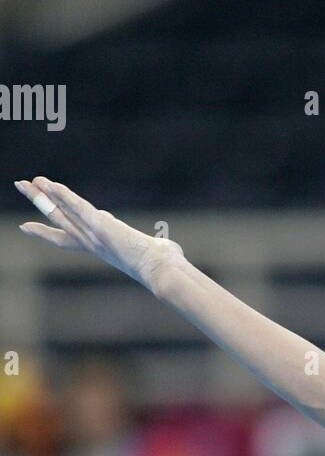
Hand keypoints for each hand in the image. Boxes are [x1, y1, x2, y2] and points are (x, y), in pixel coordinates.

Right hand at [14, 177, 184, 293]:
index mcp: (100, 249)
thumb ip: (157, 248)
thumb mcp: (155, 254)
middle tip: (21, 187)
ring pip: (61, 212)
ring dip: (42, 195)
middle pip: (57, 221)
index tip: (26, 227)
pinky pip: (75, 206)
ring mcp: (93, 236)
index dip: (46, 233)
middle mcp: (92, 244)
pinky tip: (45, 182)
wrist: (164, 274)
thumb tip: (172, 251)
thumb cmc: (166, 269)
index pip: (68, 239)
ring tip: (23, 182)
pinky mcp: (100, 226)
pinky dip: (60, 194)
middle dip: (38, 204)